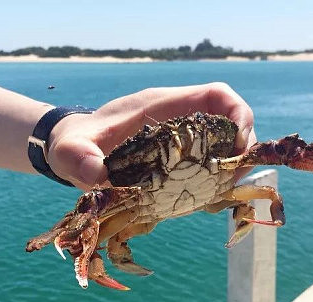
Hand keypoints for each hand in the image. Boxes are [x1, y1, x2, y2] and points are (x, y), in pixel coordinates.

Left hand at [46, 82, 255, 189]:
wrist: (73, 149)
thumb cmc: (75, 143)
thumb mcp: (70, 150)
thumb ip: (78, 157)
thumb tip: (96, 174)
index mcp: (160, 105)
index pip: (215, 95)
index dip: (238, 114)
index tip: (240, 144)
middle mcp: (177, 118)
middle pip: (228, 120)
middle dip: (242, 146)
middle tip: (236, 176)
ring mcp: (180, 139)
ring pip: (223, 143)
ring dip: (232, 165)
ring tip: (225, 190)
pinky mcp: (178, 158)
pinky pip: (209, 162)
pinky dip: (217, 177)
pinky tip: (209, 196)